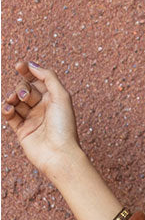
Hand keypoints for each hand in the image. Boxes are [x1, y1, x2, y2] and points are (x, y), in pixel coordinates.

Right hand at [3, 60, 82, 178]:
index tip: (19, 65)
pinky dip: (6, 109)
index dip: (28, 71)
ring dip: (12, 97)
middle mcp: (43, 107)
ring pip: (15, 101)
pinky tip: (8, 109)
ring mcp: (31, 118)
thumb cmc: (64, 126)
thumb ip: (48, 77)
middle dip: (22, 87)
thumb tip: (32, 65)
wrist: (59, 154)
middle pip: (25, 89)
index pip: (38, 80)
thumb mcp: (61, 96)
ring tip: (14, 101)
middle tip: (24, 95)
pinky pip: (10, 115)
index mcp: (54, 98)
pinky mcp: (22, 130)